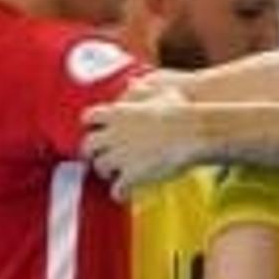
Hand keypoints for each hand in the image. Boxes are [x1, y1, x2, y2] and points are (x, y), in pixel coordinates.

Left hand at [82, 94, 213, 197]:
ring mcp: (120, 156)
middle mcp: (112, 134)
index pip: (89, 118)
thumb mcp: (158, 91)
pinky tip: (122, 195)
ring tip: (112, 176)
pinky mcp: (131, 175)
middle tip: (97, 157)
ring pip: (100, 167)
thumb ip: (141, 89)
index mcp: (116, 113)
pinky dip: (118, 193)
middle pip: (88, 146)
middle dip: (92, 152)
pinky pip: (117, 189)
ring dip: (105, 172)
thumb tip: (132, 82)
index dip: (92, 126)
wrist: (191, 132)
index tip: (95, 130)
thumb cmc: (180, 109)